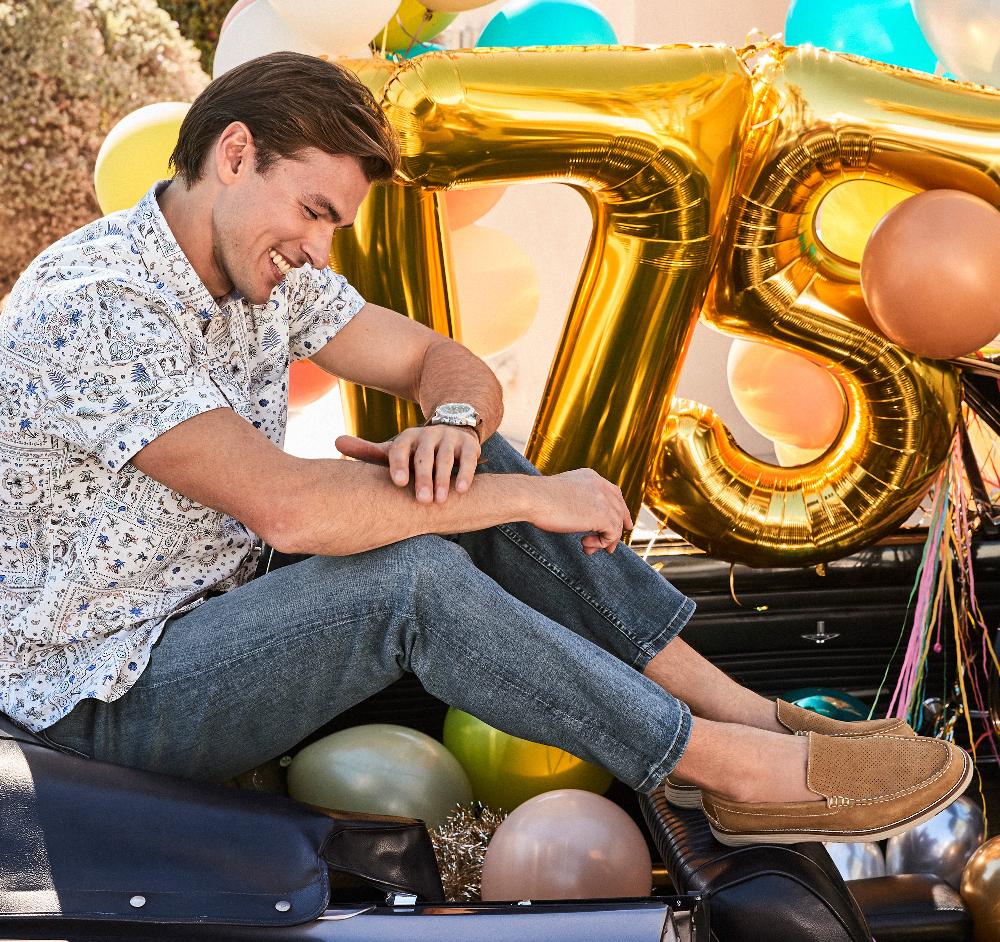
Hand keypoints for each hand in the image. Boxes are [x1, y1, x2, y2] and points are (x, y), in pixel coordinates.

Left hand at [336, 425, 481, 503]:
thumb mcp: (394, 451)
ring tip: (440, 501)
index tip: (399, 483)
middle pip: (423, 456)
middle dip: (423, 478)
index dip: (399, 465)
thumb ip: (368, 450)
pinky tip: (461, 490)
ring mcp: (449, 438)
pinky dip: (466, 474)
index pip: (399, 449)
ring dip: (443, 479)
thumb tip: (336, 441)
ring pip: (446, 458)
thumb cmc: (416, 452)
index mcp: (407, 437)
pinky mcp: (469, 444)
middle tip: (422, 501)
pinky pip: (468, 459)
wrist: (452, 431)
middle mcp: (428, 435)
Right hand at [530, 468, 633, 554]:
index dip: (620, 510)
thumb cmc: (538, 498)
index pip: (614, 493)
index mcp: (591, 477)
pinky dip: (600, 544)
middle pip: (619, 510)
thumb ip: (577, 500)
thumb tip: (582, 517)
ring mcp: (604, 500)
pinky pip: (611, 535)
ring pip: (616, 525)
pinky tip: (584, 544)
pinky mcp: (603, 516)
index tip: (623, 525)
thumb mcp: (562, 493)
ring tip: (587, 548)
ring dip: (603, 541)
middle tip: (609, 548)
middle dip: (616, 530)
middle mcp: (601, 486)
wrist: (532, 498)